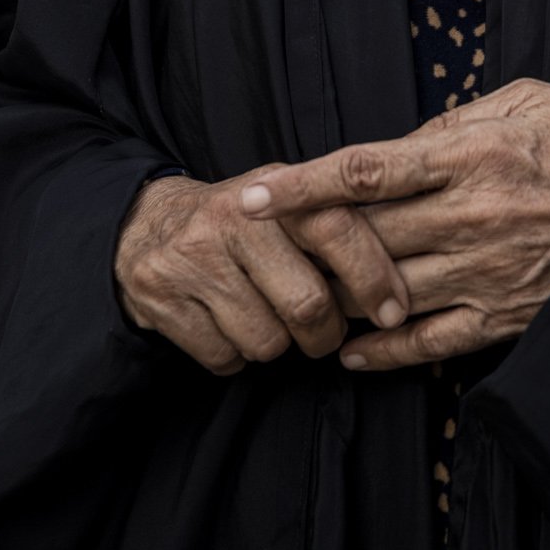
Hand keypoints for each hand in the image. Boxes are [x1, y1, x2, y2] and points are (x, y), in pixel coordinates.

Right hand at [116, 168, 410, 373]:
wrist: (144, 227)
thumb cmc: (241, 224)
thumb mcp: (287, 205)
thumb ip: (337, 225)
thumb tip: (405, 278)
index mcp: (275, 190)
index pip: (337, 228)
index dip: (373, 275)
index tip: (395, 312)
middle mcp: (232, 218)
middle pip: (308, 304)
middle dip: (325, 334)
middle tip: (322, 333)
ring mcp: (192, 258)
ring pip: (267, 341)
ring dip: (276, 345)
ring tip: (263, 316)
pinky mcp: (161, 297)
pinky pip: (224, 359)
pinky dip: (234, 356)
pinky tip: (225, 324)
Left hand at [239, 79, 549, 369]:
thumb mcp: (530, 98)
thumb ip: (459, 118)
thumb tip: (405, 141)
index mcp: (473, 153)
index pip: (366, 169)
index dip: (302, 184)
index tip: (253, 194)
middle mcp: (472, 214)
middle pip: (365, 234)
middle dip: (305, 243)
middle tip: (254, 250)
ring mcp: (487, 271)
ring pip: (386, 291)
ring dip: (334, 297)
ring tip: (293, 297)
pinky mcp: (507, 315)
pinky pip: (430, 344)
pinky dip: (382, 353)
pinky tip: (348, 353)